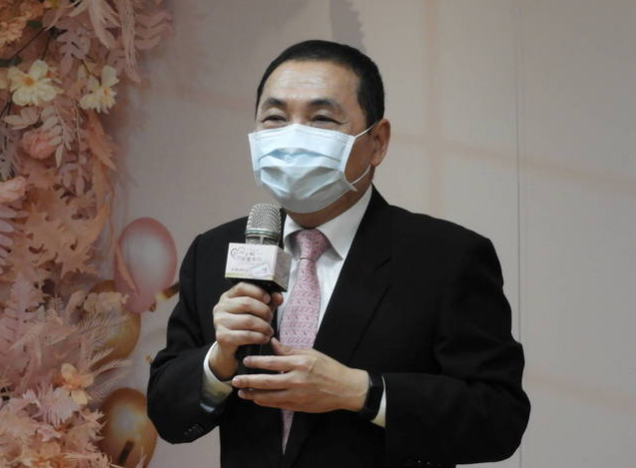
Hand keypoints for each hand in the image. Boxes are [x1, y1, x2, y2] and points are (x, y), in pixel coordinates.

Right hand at [208, 282, 282, 379]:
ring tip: (269, 331)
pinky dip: (259, 337)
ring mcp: (219, 322)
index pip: (242, 286)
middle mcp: (220, 307)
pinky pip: (246, 335)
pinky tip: (264, 338)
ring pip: (248, 320)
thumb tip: (278, 296)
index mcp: (228, 297)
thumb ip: (268, 302)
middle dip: (264, 311)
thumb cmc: (244, 327)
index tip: (268, 299)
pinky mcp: (222, 337)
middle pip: (247, 303)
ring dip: (264, 326)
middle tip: (270, 318)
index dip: (258, 291)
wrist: (230, 350)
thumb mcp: (257, 312)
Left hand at [231, 338, 368, 412]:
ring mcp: (297, 395)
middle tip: (235, 380)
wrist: (345, 389)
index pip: (272, 362)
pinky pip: (276, 405)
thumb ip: (289, 350)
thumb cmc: (329, 368)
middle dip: (248, 381)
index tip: (245, 361)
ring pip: (269, 397)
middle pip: (266, 381)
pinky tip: (256, 398)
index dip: (256, 362)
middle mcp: (297, 380)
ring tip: (241, 392)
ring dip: (253, 394)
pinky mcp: (298, 406)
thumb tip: (272, 343)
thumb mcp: (311, 353)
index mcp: (300, 363)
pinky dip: (264, 402)